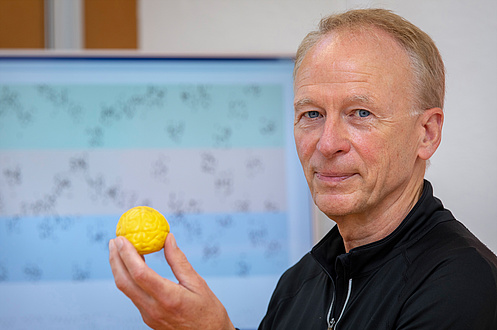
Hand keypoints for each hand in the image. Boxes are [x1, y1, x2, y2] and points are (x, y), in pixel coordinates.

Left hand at [109, 234, 234, 329]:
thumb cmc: (209, 312)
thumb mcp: (198, 283)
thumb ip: (179, 261)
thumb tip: (168, 239)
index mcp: (168, 298)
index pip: (140, 273)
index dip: (127, 254)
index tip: (121, 238)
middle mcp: (153, 309)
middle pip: (125, 282)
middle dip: (115, 259)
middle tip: (114, 240)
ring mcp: (148, 316)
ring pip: (126, 289)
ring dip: (119, 268)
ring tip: (119, 250)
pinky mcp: (148, 318)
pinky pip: (133, 295)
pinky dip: (129, 278)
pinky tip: (133, 267)